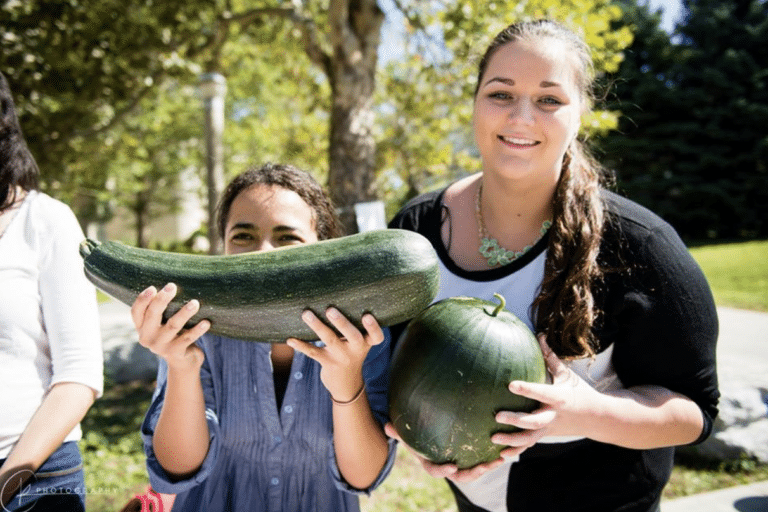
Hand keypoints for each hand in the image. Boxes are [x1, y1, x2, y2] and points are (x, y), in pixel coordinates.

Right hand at [131, 283, 208, 371]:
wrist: (182, 361)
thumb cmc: (173, 333)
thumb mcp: (162, 323)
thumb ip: (162, 309)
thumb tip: (173, 285)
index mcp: (142, 327)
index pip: (136, 311)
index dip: (142, 299)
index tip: (153, 287)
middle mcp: (148, 337)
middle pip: (152, 315)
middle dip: (162, 299)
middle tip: (172, 286)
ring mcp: (161, 346)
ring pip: (173, 325)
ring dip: (184, 313)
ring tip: (195, 303)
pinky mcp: (175, 352)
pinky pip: (188, 338)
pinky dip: (198, 330)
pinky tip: (206, 322)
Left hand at [286, 308, 383, 402]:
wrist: (346, 384)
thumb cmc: (351, 353)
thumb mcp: (358, 343)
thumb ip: (353, 326)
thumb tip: (336, 297)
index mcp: (366, 343)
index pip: (376, 336)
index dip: (373, 327)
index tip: (367, 315)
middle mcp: (356, 350)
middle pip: (352, 335)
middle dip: (341, 323)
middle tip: (330, 310)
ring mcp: (341, 357)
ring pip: (330, 340)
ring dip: (317, 326)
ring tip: (306, 314)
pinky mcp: (327, 362)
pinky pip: (313, 352)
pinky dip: (301, 345)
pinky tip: (290, 339)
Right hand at [383, 423, 505, 482]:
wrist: (429, 435)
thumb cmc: (417, 435)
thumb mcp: (407, 433)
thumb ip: (398, 431)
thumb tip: (386, 425)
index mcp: (432, 463)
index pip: (436, 471)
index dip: (443, 471)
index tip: (451, 466)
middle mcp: (448, 466)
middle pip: (461, 476)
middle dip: (472, 473)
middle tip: (481, 467)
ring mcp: (461, 464)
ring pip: (475, 471)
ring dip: (487, 467)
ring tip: (497, 460)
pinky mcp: (471, 458)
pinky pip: (483, 460)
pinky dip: (492, 457)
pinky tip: (503, 449)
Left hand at [492, 336, 601, 455]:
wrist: (598, 419)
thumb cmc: (579, 392)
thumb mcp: (566, 375)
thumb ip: (550, 357)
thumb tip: (539, 335)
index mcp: (559, 398)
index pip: (542, 393)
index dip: (527, 389)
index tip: (511, 385)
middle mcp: (554, 415)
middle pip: (534, 421)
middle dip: (516, 420)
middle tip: (497, 415)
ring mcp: (550, 428)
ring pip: (530, 437)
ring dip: (511, 439)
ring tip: (493, 437)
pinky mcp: (546, 436)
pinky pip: (530, 445)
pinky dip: (516, 450)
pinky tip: (500, 454)